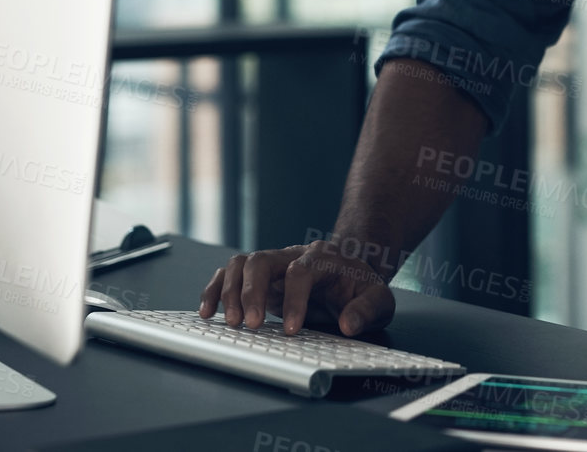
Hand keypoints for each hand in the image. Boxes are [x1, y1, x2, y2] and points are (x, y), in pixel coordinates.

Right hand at [199, 239, 395, 336]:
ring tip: (230, 322)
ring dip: (230, 291)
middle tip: (249, 325)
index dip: (293, 300)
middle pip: (261, 260)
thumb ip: (367, 310)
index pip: (301, 272)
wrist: (349, 271)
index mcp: (322, 257)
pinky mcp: (259, 277)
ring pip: (241, 264)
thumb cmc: (360, 287)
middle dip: (251, 293)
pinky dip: (215, 290)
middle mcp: (292, 255)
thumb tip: (348, 324)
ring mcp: (273, 264)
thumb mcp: (378, 299)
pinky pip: (229, 274)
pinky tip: (207, 312)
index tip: (291, 330)